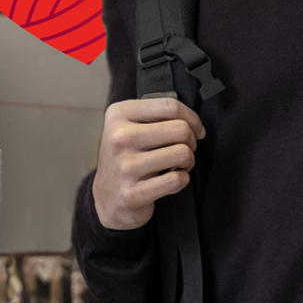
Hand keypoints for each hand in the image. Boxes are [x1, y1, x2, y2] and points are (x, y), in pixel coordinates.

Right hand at [92, 98, 204, 230]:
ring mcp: (125, 166)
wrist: (107, 197)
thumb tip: (194, 123)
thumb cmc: (125, 157)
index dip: (192, 118)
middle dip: (191, 141)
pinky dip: (182, 180)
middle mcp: (119, 137)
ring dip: (188, 161)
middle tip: (184, 149)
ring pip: (182, 153)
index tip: (196, 128)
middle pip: (181, 129)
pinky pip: (176, 180)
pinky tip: (170, 179)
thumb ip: (156, 116)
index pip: (169, 106)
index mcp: (118, 114)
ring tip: (177, 165)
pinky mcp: (133, 192)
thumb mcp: (129, 126)